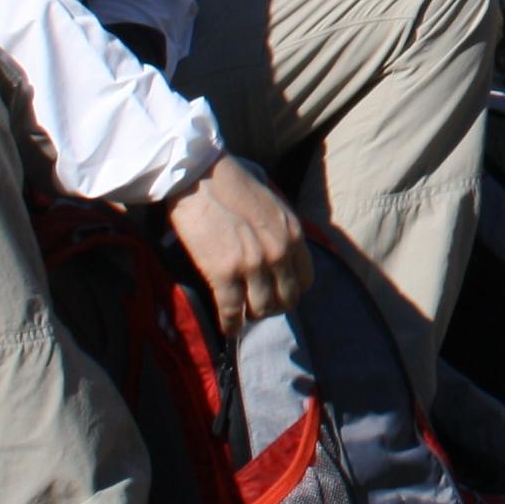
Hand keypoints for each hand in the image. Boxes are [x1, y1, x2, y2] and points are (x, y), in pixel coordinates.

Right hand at [167, 157, 312, 334]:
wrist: (199, 175)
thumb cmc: (231, 186)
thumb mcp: (271, 207)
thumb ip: (279, 233)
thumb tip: (277, 257)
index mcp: (293, 233)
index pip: (305, 280)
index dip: (290, 291)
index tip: (276, 294)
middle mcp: (280, 251)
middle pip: (287, 299)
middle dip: (272, 307)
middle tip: (256, 308)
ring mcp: (254, 263)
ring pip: (262, 309)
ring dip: (251, 316)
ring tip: (241, 316)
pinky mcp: (225, 272)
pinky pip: (233, 311)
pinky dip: (230, 324)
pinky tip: (227, 328)